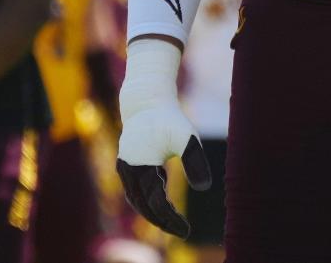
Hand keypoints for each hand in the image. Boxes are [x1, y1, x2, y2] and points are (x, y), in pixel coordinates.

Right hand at [116, 106, 210, 237]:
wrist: (146, 100)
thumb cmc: (168, 118)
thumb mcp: (186, 137)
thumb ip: (195, 161)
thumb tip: (205, 188)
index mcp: (141, 166)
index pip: (156, 204)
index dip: (171, 220)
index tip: (187, 230)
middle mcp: (128, 170)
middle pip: (144, 207)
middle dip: (162, 222)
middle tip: (182, 231)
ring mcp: (125, 167)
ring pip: (137, 200)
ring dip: (153, 213)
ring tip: (173, 222)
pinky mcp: (127, 164)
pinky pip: (136, 190)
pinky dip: (148, 200)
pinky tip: (164, 204)